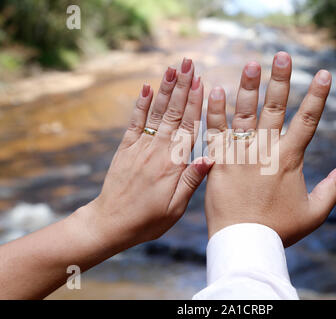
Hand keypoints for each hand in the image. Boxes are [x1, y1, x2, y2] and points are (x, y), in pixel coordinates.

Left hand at [79, 58, 212, 248]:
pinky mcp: (126, 149)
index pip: (188, 127)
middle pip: (173, 113)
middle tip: (189, 63)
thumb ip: (191, 181)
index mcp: (173, 165)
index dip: (195, 103)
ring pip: (156, 113)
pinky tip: (147, 87)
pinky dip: (141, 104)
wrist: (110, 224)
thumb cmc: (148, 220)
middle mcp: (157, 151)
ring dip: (165, 89)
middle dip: (182, 86)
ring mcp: (140, 148)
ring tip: (172, 67)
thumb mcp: (175, 208)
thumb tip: (210, 158)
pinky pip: (135, 122)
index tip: (201, 81)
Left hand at [204, 52, 335, 246]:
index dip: (317, 96)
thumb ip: (335, 188)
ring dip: (249, 87)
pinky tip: (215, 91)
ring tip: (251, 64)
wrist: (244, 243)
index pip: (308, 120)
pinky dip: (216, 111)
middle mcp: (266, 151)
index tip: (324, 74)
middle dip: (280, 80)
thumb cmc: (280, 230)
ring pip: (245, 114)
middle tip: (282, 56)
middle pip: (275, 108)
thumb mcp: (315, 212)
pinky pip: (217, 132)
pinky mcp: (219, 162)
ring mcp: (241, 154)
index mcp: (290, 160)